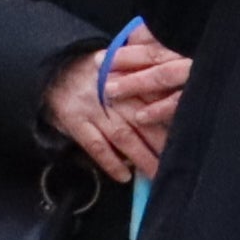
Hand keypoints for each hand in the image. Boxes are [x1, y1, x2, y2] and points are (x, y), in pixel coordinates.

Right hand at [44, 24, 190, 182]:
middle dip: (162, 144)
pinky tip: (123, 176)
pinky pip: (96, 145)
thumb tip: (170, 98)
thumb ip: (141, 77)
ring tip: (156, 175)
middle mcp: (111, 92)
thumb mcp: (117, 64)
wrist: (51, 68)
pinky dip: (110, 162)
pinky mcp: (75, 121)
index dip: (170, 117)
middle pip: (143, 120)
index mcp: (125, 76)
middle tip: (178, 163)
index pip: (154, 97)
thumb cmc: (91, 71)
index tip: (188, 134)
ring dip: (141, 158)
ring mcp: (93, 107)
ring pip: (123, 135)